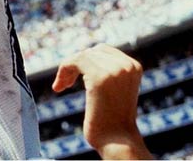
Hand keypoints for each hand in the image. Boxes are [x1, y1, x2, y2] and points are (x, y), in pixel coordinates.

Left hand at [53, 44, 150, 159]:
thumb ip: (106, 69)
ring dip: (67, 70)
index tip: (74, 77)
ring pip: (80, 56)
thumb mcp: (114, 88)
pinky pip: (74, 62)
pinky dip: (63, 71)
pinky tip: (59, 87)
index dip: (85, 60)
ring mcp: (114, 70)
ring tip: (61, 86)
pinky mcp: (99, 77)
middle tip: (65, 84)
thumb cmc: (112, 118)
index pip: (101, 50)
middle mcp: (127, 65)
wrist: (117, 142)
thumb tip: (87, 51)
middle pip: (90, 52)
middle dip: (75, 65)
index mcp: (133, 66)